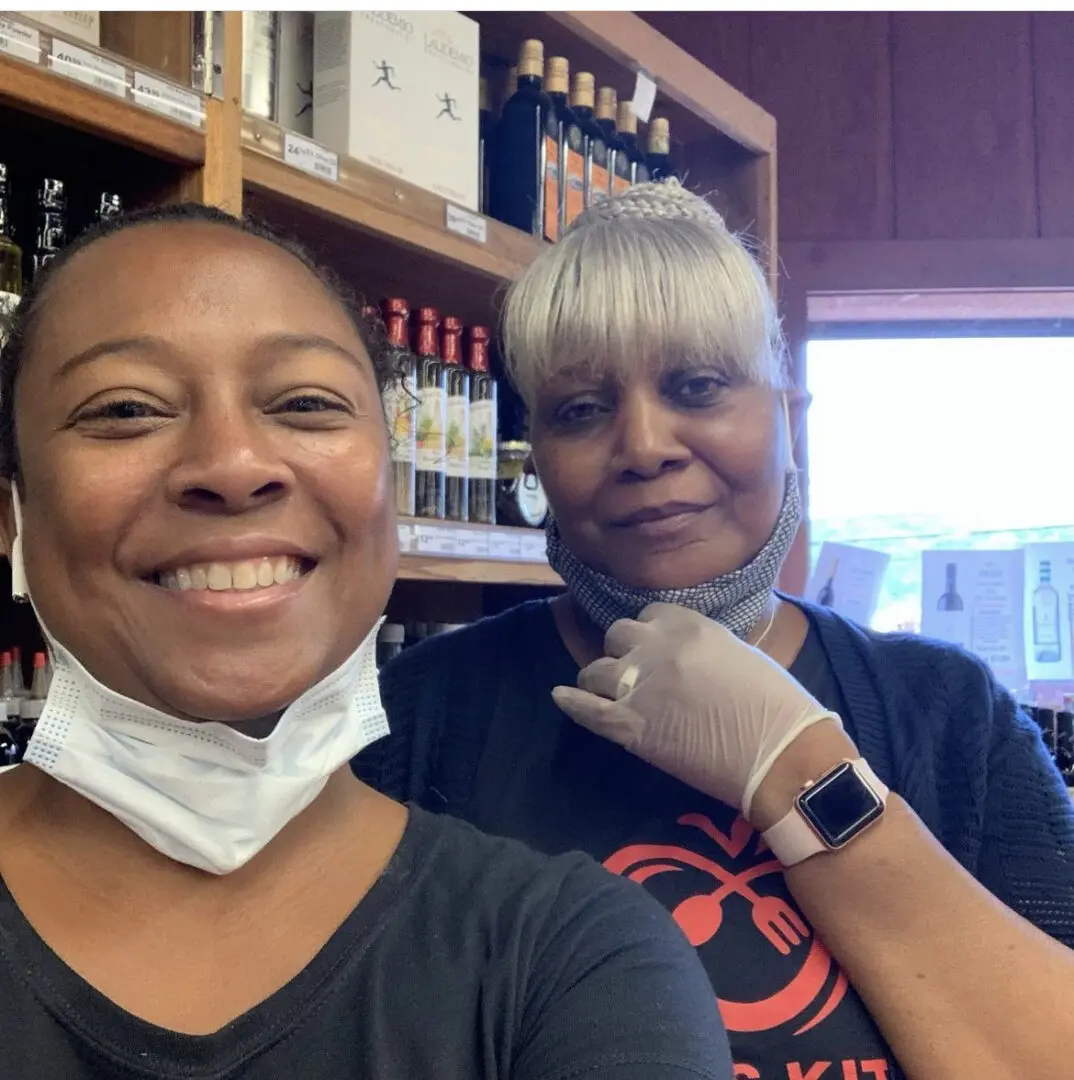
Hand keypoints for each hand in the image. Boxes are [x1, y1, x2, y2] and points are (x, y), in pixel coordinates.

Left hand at [552, 603, 844, 820]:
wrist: (782, 756)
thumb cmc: (779, 707)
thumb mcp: (743, 655)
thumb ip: (706, 646)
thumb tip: (689, 654)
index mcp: (690, 626)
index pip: (649, 614)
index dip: (649, 634)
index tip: (655, 650)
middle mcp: (658, 647)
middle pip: (617, 635)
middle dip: (623, 653)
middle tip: (634, 675)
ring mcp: (638, 685)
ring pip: (595, 669)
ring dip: (600, 680)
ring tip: (607, 694)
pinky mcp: (628, 725)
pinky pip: (585, 707)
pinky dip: (571, 701)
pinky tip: (560, 696)